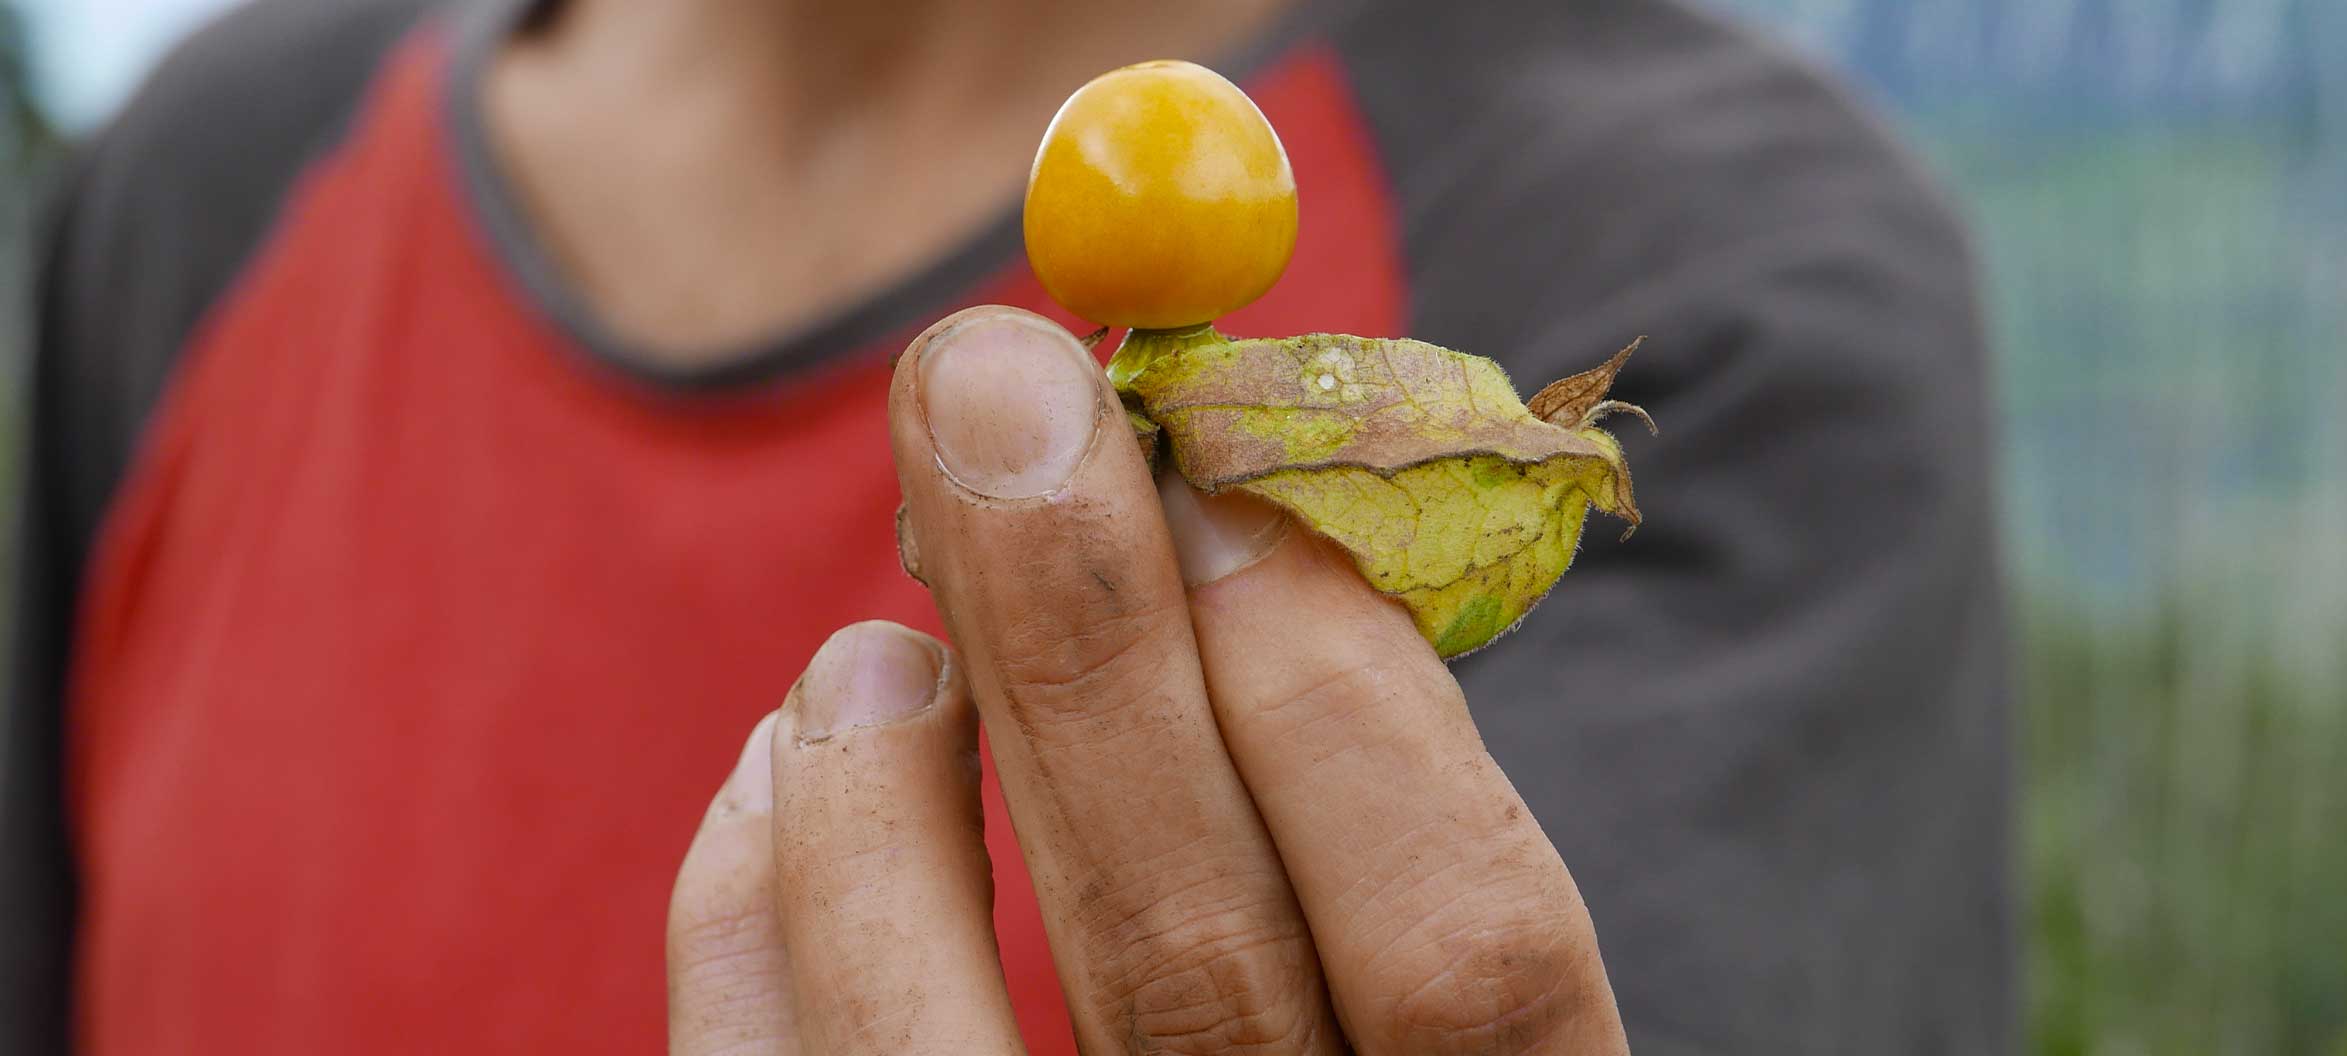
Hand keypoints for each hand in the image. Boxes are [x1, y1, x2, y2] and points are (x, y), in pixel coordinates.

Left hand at [666, 307, 1629, 1054]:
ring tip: (873, 637)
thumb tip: (1219, 497)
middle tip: (992, 385)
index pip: (1469, 954)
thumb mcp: (1409, 971)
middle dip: (1084, 641)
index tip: (1215, 474)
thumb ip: (1370, 805)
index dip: (1346, 698)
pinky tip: (790, 764)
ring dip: (889, 783)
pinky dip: (755, 908)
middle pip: (1197, 962)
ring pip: (937, 1054)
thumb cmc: (1332, 1051)